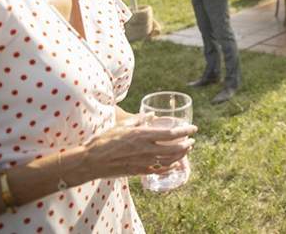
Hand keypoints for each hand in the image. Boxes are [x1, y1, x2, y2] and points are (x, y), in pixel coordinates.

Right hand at [81, 116, 196, 180]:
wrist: (91, 161)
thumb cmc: (104, 140)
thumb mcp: (122, 125)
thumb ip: (139, 119)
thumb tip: (151, 114)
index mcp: (142, 136)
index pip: (171, 134)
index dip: (185, 131)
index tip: (194, 129)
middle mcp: (146, 150)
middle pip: (174, 149)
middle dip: (187, 145)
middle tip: (192, 141)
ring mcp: (143, 162)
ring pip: (169, 161)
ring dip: (181, 155)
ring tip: (186, 150)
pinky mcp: (138, 172)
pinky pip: (159, 171)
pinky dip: (170, 168)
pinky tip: (175, 165)